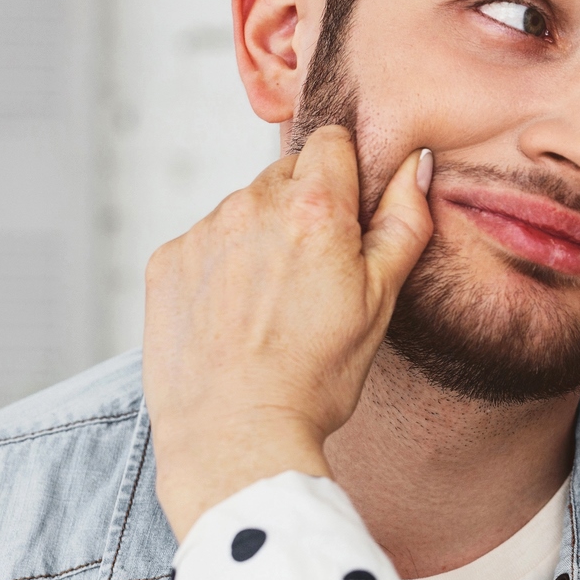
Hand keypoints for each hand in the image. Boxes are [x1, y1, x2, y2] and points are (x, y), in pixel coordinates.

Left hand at [143, 127, 433, 538]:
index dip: (346, 177)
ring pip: (243, 210)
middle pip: (285, 175)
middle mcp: (250, 204)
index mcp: (314, 207)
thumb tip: (414, 164)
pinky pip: (204, 244)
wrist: (236, 438)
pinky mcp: (166, 262)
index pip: (331, 142)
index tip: (348, 219)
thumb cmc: (315, 378)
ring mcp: (202, 232)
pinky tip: (234, 318)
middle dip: (303, 209)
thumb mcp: (381, 301)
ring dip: (260, 238)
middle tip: (313, 277)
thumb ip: (403, 221)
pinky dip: (220, 268)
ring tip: (271, 307)